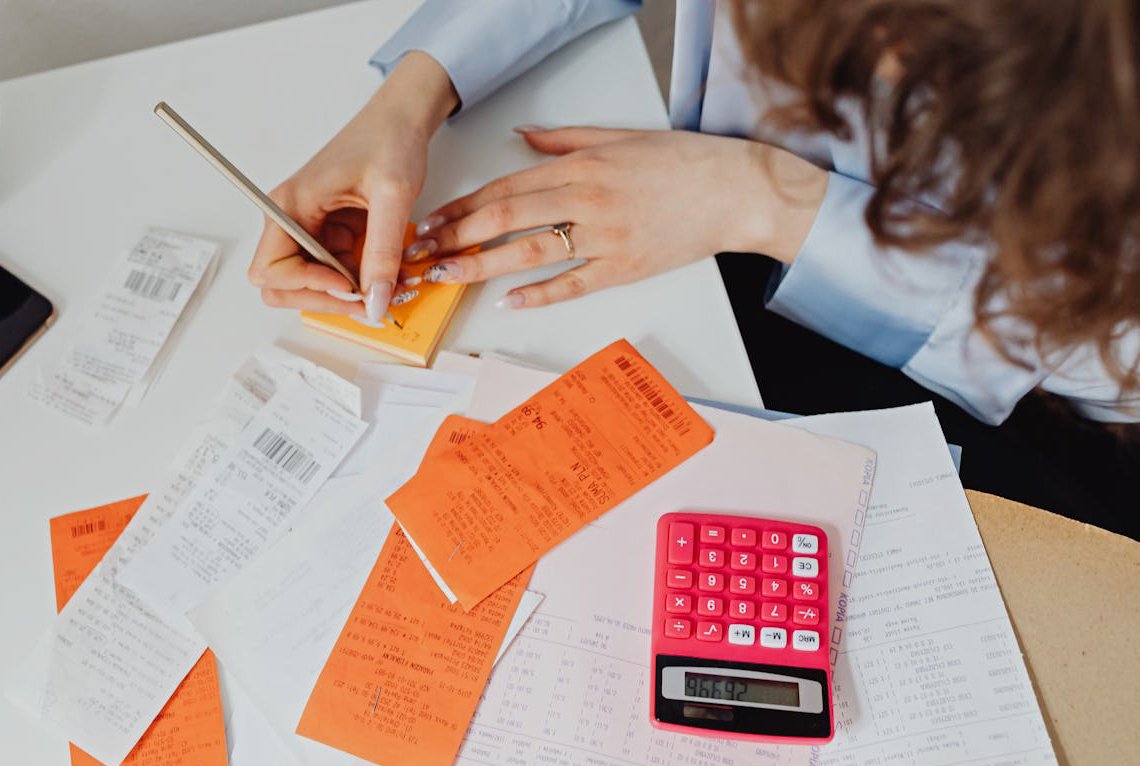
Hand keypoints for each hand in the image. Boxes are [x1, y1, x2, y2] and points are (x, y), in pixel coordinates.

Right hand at [248, 52, 457, 320]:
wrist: (401, 121)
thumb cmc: (388, 141)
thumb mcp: (392, 197)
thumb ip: (383, 252)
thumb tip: (374, 301)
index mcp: (291, 205)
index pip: (272, 270)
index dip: (307, 286)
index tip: (349, 286)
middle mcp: (292, 220)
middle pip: (283, 285)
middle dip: (323, 298)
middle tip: (367, 300)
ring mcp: (311, 229)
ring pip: (313, 283)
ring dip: (346, 293)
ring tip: (386, 285)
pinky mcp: (331, 234)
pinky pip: (336, 271)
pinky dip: (360, 280)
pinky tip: (386, 272)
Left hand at [404, 126, 827, 307]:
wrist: (736, 190)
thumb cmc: (682, 162)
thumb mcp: (621, 137)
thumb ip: (566, 139)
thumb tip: (523, 139)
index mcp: (582, 166)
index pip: (507, 186)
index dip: (464, 204)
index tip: (433, 218)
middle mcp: (587, 199)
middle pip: (508, 218)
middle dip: (459, 235)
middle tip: (425, 252)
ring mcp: (606, 237)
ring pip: (532, 252)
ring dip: (485, 265)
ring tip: (450, 276)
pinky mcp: (625, 268)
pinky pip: (575, 283)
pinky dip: (541, 294)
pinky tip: (510, 302)